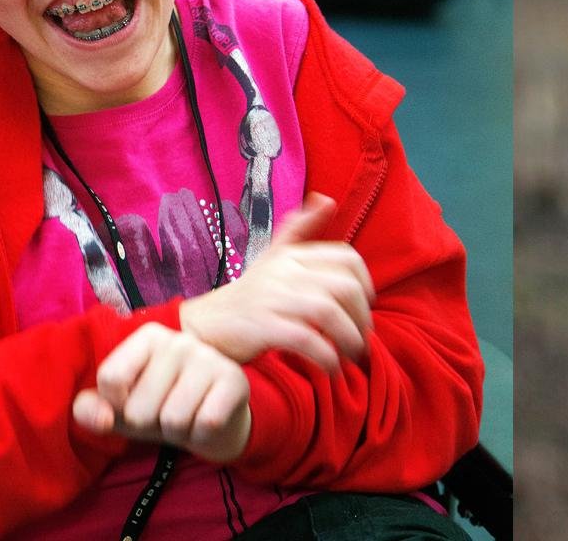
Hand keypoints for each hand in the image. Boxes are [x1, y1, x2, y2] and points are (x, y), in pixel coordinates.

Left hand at [75, 322, 252, 463]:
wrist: (213, 422)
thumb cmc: (160, 408)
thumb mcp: (120, 409)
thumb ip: (91, 410)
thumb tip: (102, 420)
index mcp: (148, 337)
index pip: (110, 379)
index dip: (116, 406)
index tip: (132, 402)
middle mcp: (180, 340)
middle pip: (139, 408)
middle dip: (150, 424)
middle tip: (165, 413)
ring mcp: (210, 358)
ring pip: (172, 420)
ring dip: (176, 432)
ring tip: (186, 418)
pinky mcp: (234, 381)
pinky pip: (204, 424)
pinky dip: (200, 435)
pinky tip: (205, 422)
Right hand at [178, 192, 373, 369]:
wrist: (203, 326)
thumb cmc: (246, 296)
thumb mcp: (273, 257)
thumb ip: (300, 229)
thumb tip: (327, 199)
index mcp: (291, 255)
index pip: (347, 258)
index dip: (365, 284)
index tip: (363, 307)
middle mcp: (283, 271)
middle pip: (344, 287)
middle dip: (361, 317)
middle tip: (361, 338)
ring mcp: (272, 298)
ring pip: (329, 313)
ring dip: (349, 339)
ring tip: (350, 356)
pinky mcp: (262, 327)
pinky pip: (307, 340)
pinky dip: (326, 357)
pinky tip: (331, 368)